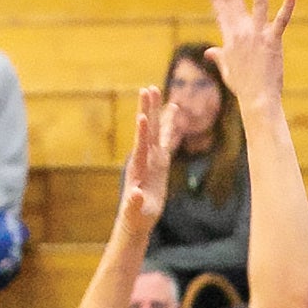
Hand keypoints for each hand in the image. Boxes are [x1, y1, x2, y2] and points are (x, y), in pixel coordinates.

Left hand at [116, 87, 174, 236]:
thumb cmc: (135, 218)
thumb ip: (134, 203)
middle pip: (147, 131)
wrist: (136, 219)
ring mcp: (152, 159)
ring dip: (158, 111)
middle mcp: (144, 159)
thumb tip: (135, 194)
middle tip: (148, 89)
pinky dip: (171, 127)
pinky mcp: (160, 163)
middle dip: (148, 110)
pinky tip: (174, 111)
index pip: (140, 148)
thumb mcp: (134, 213)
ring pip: (157, 131)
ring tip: (157, 91)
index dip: (142, 134)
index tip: (142, 117)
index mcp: (137, 169)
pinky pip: (167, 141)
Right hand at [206, 0, 296, 112]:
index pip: (221, 13)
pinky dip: (287, 6)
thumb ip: (219, 57)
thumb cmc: (244, 89)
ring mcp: (257, 35)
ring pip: (258, 3)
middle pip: (232, 1)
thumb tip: (209, 51)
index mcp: (230, 40)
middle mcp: (241, 34)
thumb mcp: (228, 71)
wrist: (258, 100)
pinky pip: (281, 20)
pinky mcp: (272, 41)